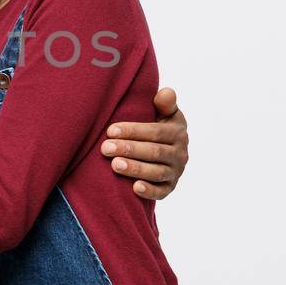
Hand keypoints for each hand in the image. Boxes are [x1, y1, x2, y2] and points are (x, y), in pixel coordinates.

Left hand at [101, 86, 188, 200]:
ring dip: (135, 169)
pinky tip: (134, 188)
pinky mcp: (170, 187)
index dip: (133, 131)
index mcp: (177, 132)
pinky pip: (162, 192)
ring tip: (115, 165)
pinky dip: (150, 191)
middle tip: (105, 148)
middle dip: (128, 149)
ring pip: (156, 172)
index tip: (110, 130)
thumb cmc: (157, 127)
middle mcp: (180, 153)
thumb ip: (165, 103)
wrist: (165, 151)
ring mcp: (175, 171)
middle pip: (153, 152)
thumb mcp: (165, 113)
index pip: (155, 132)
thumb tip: (166, 92)